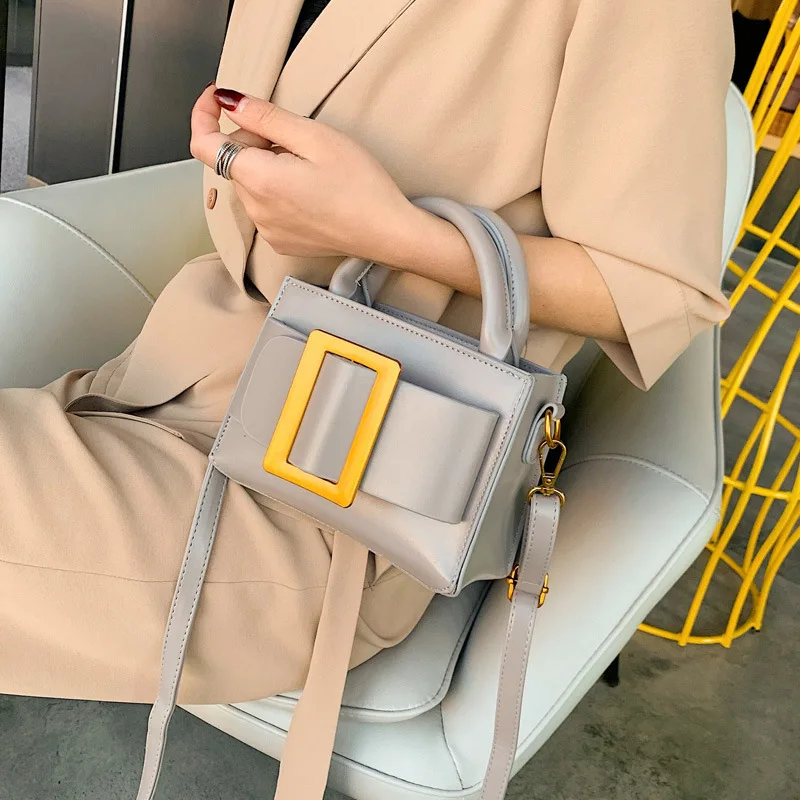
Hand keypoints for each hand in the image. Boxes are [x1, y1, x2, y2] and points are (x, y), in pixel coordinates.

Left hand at [190, 85, 458, 266]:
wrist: (387, 233)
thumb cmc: (361, 184)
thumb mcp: (315, 137)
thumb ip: (265, 117)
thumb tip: (228, 102)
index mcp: (259, 179)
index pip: (203, 144)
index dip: (204, 114)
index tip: (218, 97)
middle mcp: (255, 209)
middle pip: (232, 161)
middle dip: (252, 139)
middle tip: (294, 135)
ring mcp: (267, 229)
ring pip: (250, 183)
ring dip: (266, 165)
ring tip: (308, 166)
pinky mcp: (280, 241)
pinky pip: (264, 206)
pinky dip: (276, 190)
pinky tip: (310, 189)